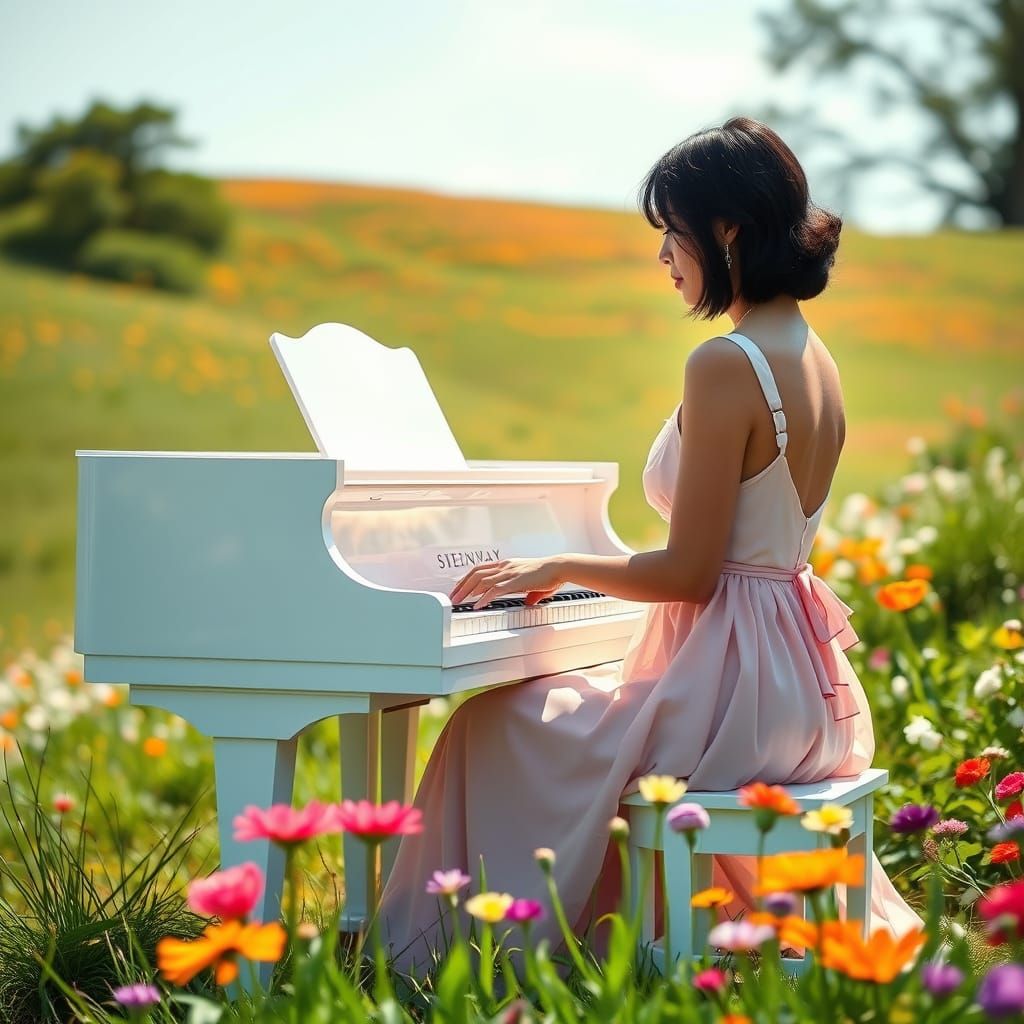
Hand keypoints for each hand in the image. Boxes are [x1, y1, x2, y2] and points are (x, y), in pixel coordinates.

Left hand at [448, 557, 565, 609]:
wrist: (559, 567)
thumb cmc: (549, 574)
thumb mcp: (534, 584)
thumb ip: (529, 593)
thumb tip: (528, 602)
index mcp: (507, 564)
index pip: (480, 568)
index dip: (466, 578)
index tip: (459, 587)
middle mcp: (505, 566)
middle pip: (475, 573)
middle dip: (461, 586)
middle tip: (453, 597)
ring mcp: (509, 573)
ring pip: (481, 581)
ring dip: (467, 592)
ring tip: (460, 602)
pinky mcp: (515, 581)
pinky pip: (495, 590)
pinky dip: (483, 598)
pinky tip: (477, 606)